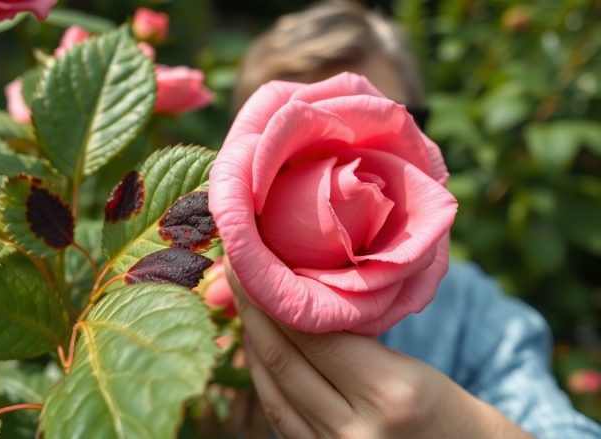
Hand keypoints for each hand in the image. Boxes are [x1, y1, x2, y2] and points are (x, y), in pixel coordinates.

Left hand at [226, 262, 532, 438]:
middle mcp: (355, 430)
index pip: (312, 335)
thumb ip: (356, 345)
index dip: (273, 294)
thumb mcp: (415, 371)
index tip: (252, 258)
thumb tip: (299, 302)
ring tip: (242, 306)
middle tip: (235, 270)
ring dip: (251, 346)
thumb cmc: (458, 417)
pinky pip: (280, 419)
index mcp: (390, 393)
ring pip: (273, 393)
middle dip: (251, 312)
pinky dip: (265, 382)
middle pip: (283, 362)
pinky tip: (258, 353)